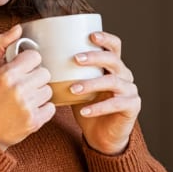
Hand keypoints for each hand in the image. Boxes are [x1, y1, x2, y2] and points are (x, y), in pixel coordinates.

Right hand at [0, 24, 55, 150]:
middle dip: (35, 78)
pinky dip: (43, 109)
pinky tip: (29, 110)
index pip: (35, 57)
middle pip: (45, 73)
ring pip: (49, 90)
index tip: (20, 70)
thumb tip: (19, 28)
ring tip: (24, 99)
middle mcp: (18, 89)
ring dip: (39, 93)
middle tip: (22, 86)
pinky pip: (52, 107)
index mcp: (7, 74)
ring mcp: (28, 106)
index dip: (28, 63)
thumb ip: (1, 44)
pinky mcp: (35, 121)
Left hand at [69, 31, 139, 154]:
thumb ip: (67, 74)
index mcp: (113, 66)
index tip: (90, 36)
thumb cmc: (87, 106)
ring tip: (73, 89)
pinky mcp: (132, 106)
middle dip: (94, 57)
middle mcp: (125, 75)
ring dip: (91, 84)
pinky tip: (84, 111)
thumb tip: (40, 61)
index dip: (105, 38)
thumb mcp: (76, 86)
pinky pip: (116, 104)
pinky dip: (98, 107)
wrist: (102, 135)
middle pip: (113, 60)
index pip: (114, 46)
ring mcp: (130, 90)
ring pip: (113, 81)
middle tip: (75, 58)